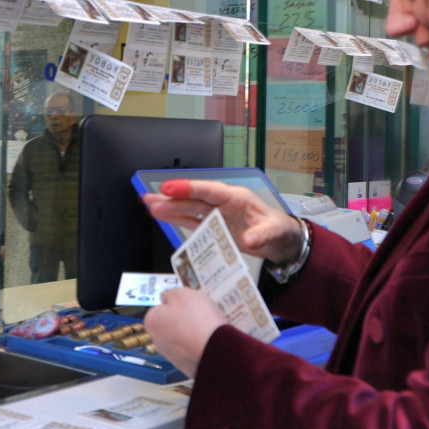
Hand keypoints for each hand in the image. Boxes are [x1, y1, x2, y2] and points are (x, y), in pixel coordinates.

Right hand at [142, 179, 301, 265]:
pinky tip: (160, 215)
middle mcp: (222, 203)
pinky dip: (175, 218)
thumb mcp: (276, 232)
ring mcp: (215, 214)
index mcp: (236, 198)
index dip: (189, 188)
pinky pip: (190, 221)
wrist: (280, 241)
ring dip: (168, 207)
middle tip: (150, 198)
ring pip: (188, 208)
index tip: (170, 187)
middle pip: (193, 199)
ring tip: (148, 203)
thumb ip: (263, 235)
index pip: (210, 191)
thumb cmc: (278, 230)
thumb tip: (249, 239)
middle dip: (171, 199)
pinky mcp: (212, 226)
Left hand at [144, 288, 226, 377]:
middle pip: (171, 323)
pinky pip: (195, 349)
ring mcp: (174, 356)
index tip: (184, 302)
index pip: (158, 308)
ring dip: (194, 332)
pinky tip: (211, 338)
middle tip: (197, 313)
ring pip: (184, 337)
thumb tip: (166, 296)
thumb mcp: (182, 294)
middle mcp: (159, 342)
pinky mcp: (189, 365)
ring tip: (207, 326)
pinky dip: (202, 344)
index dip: (173, 302)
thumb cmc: (198, 322)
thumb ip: (170, 293)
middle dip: (183, 318)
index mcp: (152, 322)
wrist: (219, 352)